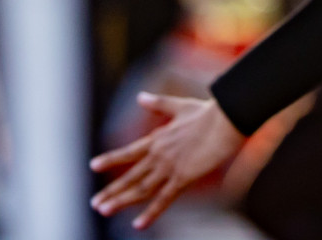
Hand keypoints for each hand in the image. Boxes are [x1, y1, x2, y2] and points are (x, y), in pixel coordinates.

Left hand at [91, 94, 244, 228]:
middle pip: (131, 176)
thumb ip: (159, 105)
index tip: (93, 165)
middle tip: (95, 203)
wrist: (228, 117)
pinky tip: (138, 225)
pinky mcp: (183, 177)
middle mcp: (159, 154)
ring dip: (121, 201)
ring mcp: (170, 167)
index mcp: (158, 138)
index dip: (111, 159)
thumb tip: (140, 97)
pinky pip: (164, 199)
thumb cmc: (209, 111)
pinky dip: (151, 213)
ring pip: (141, 189)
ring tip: (104, 210)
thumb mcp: (181, 106)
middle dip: (112, 190)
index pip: (129, 152)